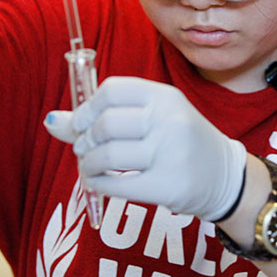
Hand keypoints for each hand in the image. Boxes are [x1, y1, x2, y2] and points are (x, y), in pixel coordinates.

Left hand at [44, 76, 246, 221]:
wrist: (223, 176)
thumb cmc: (180, 141)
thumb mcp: (151, 119)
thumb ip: (105, 117)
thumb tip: (52, 121)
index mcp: (164, 96)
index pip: (113, 90)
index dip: (88, 108)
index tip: (82, 124)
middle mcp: (169, 120)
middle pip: (106, 124)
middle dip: (85, 140)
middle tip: (84, 151)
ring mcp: (171, 153)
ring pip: (108, 156)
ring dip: (89, 165)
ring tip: (90, 168)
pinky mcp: (169, 186)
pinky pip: (116, 185)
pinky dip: (98, 185)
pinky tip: (100, 184)